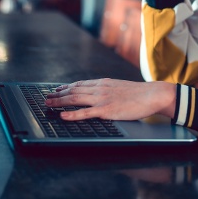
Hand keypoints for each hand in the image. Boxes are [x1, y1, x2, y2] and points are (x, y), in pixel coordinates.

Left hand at [45, 78, 175, 121]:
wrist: (151, 95)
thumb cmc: (139, 94)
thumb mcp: (120, 87)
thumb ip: (108, 90)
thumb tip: (101, 93)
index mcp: (103, 83)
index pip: (80, 84)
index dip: (66, 87)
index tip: (56, 90)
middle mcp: (100, 88)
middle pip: (74, 90)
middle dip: (58, 94)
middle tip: (46, 98)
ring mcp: (102, 99)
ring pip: (75, 99)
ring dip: (59, 102)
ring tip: (48, 104)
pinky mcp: (107, 110)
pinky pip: (85, 113)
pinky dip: (72, 114)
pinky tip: (63, 115)